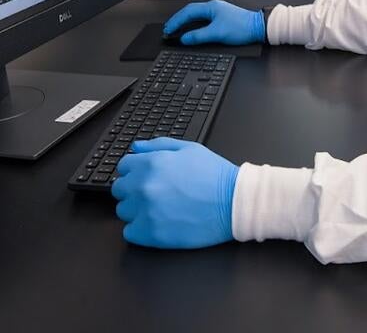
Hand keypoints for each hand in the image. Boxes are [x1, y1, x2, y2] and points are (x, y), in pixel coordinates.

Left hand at [112, 138, 238, 248]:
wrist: (233, 202)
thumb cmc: (214, 175)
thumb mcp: (190, 148)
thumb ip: (159, 145)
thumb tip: (136, 147)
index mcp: (152, 163)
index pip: (123, 166)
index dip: (135, 170)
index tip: (145, 176)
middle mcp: (143, 186)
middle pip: (119, 189)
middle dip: (134, 189)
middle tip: (156, 192)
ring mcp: (145, 211)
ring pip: (124, 211)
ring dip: (137, 210)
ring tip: (161, 208)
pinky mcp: (149, 234)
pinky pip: (129, 232)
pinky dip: (141, 229)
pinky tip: (160, 222)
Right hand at [164, 0, 265, 45]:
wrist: (259, 28)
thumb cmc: (242, 28)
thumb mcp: (217, 33)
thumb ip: (198, 36)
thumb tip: (184, 38)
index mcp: (211, 7)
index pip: (188, 12)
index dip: (176, 21)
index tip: (168, 29)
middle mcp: (214, 8)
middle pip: (191, 12)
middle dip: (178, 20)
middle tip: (169, 29)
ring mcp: (219, 12)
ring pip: (197, 16)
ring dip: (186, 22)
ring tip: (177, 30)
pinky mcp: (223, 18)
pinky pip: (203, 20)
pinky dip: (195, 25)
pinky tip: (193, 31)